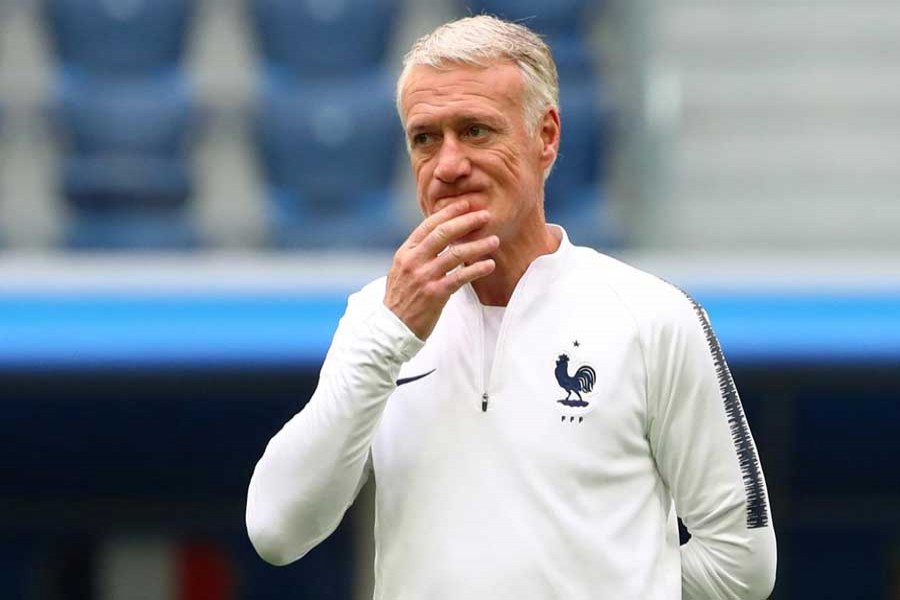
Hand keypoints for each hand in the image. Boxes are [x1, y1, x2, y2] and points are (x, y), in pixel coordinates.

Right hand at [384, 200, 498, 339]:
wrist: (391, 328)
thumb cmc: (400, 299)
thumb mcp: (400, 270)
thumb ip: (417, 253)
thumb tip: (437, 236)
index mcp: (405, 252)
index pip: (428, 225)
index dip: (449, 212)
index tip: (466, 204)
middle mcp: (414, 261)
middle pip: (443, 233)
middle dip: (466, 221)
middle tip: (485, 215)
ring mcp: (424, 277)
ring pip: (455, 254)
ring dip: (478, 245)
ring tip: (494, 240)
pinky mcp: (435, 294)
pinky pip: (460, 277)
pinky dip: (477, 269)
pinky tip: (489, 264)